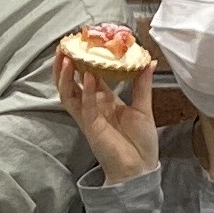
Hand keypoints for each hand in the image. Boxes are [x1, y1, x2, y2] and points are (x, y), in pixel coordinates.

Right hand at [54, 49, 159, 185]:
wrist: (140, 169)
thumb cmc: (141, 142)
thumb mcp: (144, 108)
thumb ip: (143, 84)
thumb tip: (149, 61)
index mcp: (105, 101)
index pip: (90, 76)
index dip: (86, 61)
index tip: (86, 43)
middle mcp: (93, 106)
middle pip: (72, 82)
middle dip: (65, 65)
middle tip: (65, 46)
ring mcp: (89, 116)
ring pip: (68, 93)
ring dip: (64, 76)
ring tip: (64, 57)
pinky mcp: (91, 126)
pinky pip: (84, 106)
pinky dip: (85, 90)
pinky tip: (87, 76)